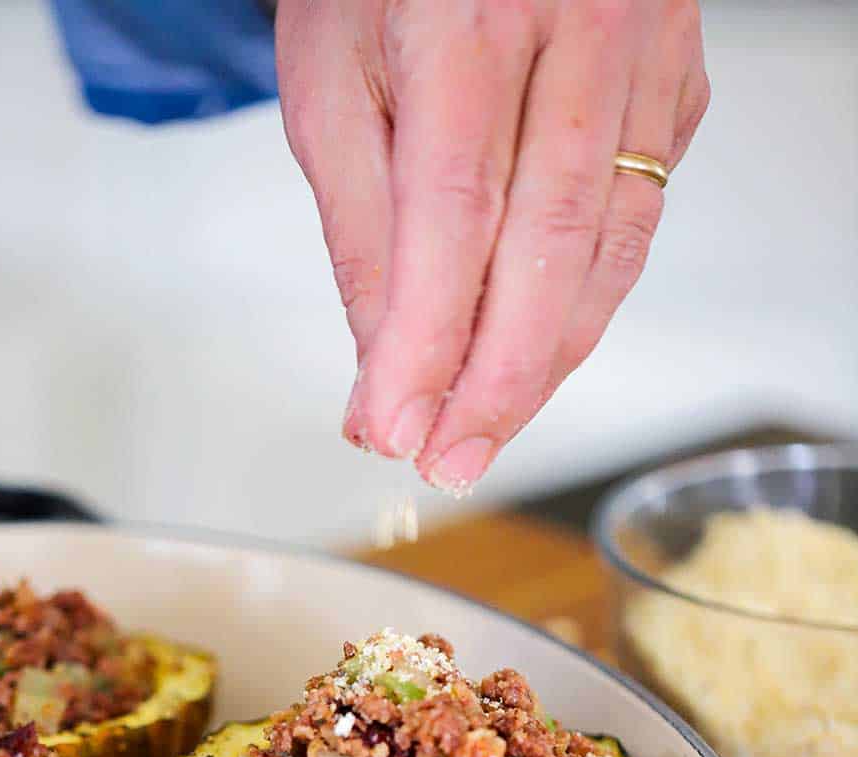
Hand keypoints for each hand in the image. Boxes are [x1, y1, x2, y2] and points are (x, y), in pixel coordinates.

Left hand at [276, 0, 708, 493]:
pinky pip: (643, 214)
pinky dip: (590, 296)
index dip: (430, 337)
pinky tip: (542, 344)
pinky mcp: (679, 82)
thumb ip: (362, 227)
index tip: (396, 426)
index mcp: (472, 11)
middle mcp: (582, 22)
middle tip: (451, 458)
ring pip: (613, 245)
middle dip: (499, 378)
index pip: (456, 211)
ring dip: (550, 356)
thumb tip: (385, 366)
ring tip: (486, 425)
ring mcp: (647, 50)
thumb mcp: (332, 80)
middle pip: (554, 243)